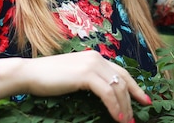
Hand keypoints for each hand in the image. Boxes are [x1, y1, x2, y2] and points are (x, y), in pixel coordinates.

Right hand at [23, 50, 149, 121]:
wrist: (29, 74)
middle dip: (132, 100)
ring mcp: (92, 64)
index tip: (144, 100)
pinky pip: (108, 93)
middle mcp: (97, 58)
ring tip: (127, 122)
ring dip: (125, 107)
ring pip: (118, 87)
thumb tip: (106, 95)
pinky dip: (114, 107)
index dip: (135, 87)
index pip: (122, 72)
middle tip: (135, 118)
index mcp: (95, 58)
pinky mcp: (86, 74)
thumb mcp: (74, 77)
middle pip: (123, 80)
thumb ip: (90, 80)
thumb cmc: (48, 79)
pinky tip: (117, 118)